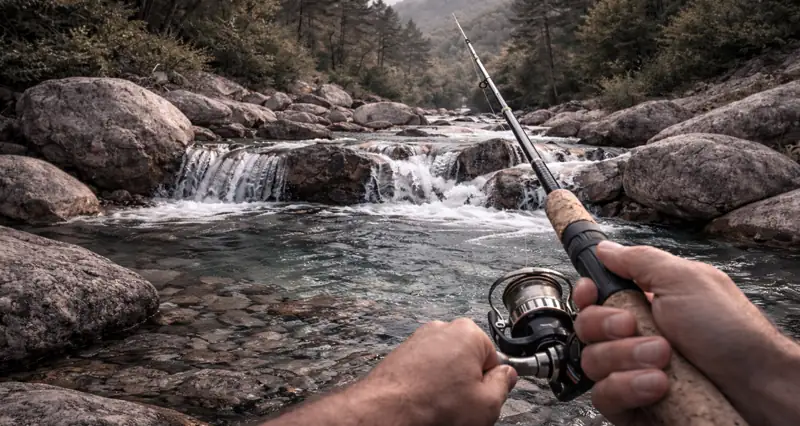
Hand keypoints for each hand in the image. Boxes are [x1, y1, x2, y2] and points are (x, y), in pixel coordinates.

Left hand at [359, 318, 517, 425]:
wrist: (386, 411)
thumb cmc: (432, 405)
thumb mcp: (487, 404)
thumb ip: (504, 384)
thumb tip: (506, 376)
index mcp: (468, 333)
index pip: (493, 358)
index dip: (490, 382)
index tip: (483, 396)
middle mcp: (441, 329)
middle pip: (468, 360)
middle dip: (467, 381)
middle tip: (461, 404)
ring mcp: (419, 341)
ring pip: (445, 366)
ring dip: (445, 384)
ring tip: (440, 405)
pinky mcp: (402, 355)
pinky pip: (424, 371)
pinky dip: (426, 385)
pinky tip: (423, 402)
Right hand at [573, 241, 799, 425]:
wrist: (760, 386)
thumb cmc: (732, 332)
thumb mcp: (686, 281)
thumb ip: (640, 261)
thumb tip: (605, 249)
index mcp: (643, 304)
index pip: (594, 298)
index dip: (586, 295)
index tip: (592, 293)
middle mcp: (633, 338)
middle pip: (586, 328)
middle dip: (608, 326)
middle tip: (637, 326)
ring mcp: (630, 373)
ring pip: (591, 362)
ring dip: (624, 358)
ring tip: (663, 359)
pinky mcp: (632, 406)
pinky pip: (604, 397)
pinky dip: (626, 388)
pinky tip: (656, 386)